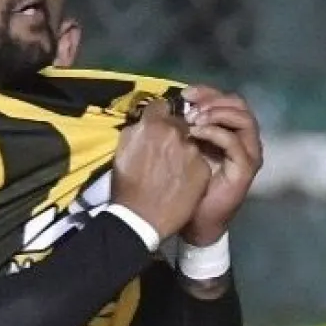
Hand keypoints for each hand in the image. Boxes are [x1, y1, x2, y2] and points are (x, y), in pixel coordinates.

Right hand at [113, 99, 211, 239]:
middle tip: (166, 147)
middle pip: (180, 124)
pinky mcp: (203, 170)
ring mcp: (193, 152)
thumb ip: (135, 131)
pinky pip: (199, 161)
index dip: (159, 114)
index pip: (161, 105)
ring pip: (191, 143)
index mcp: (153, 126)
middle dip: (174, 131)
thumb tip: (144, 122)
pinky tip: (183, 180)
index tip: (158, 121)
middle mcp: (177, 135)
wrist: (142, 219)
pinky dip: (192, 167)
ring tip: (174, 167)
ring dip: (184, 150)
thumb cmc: (126, 185)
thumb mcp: (122, 151)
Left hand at [180, 85, 262, 245]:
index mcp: (227, 129)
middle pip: (238, 103)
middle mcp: (243, 137)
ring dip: (216, 113)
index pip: (224, 99)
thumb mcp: (180, 148)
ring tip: (193, 118)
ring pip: (243, 118)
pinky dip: (215, 133)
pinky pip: (235, 143)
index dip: (206, 91)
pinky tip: (196, 132)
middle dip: (212, 99)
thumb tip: (166, 104)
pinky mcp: (246, 168)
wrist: (195, 218)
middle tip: (190, 104)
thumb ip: (180, 126)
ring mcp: (248, 152)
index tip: (184, 93)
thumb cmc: (185, 184)